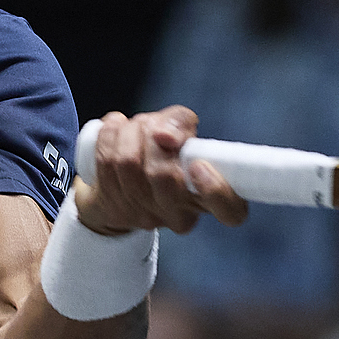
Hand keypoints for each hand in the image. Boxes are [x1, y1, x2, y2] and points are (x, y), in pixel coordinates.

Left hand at [75, 106, 247, 235]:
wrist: (116, 184)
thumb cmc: (157, 153)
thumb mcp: (179, 132)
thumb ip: (181, 123)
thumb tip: (165, 135)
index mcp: (208, 198)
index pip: (230, 211)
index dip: (216, 190)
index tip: (197, 166)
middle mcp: (181, 214)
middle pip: (164, 175)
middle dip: (152, 135)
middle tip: (153, 128)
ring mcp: (146, 216)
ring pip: (130, 163)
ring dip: (129, 132)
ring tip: (132, 127)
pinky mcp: (114, 208)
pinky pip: (107, 162)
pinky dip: (109, 134)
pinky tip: (114, 128)